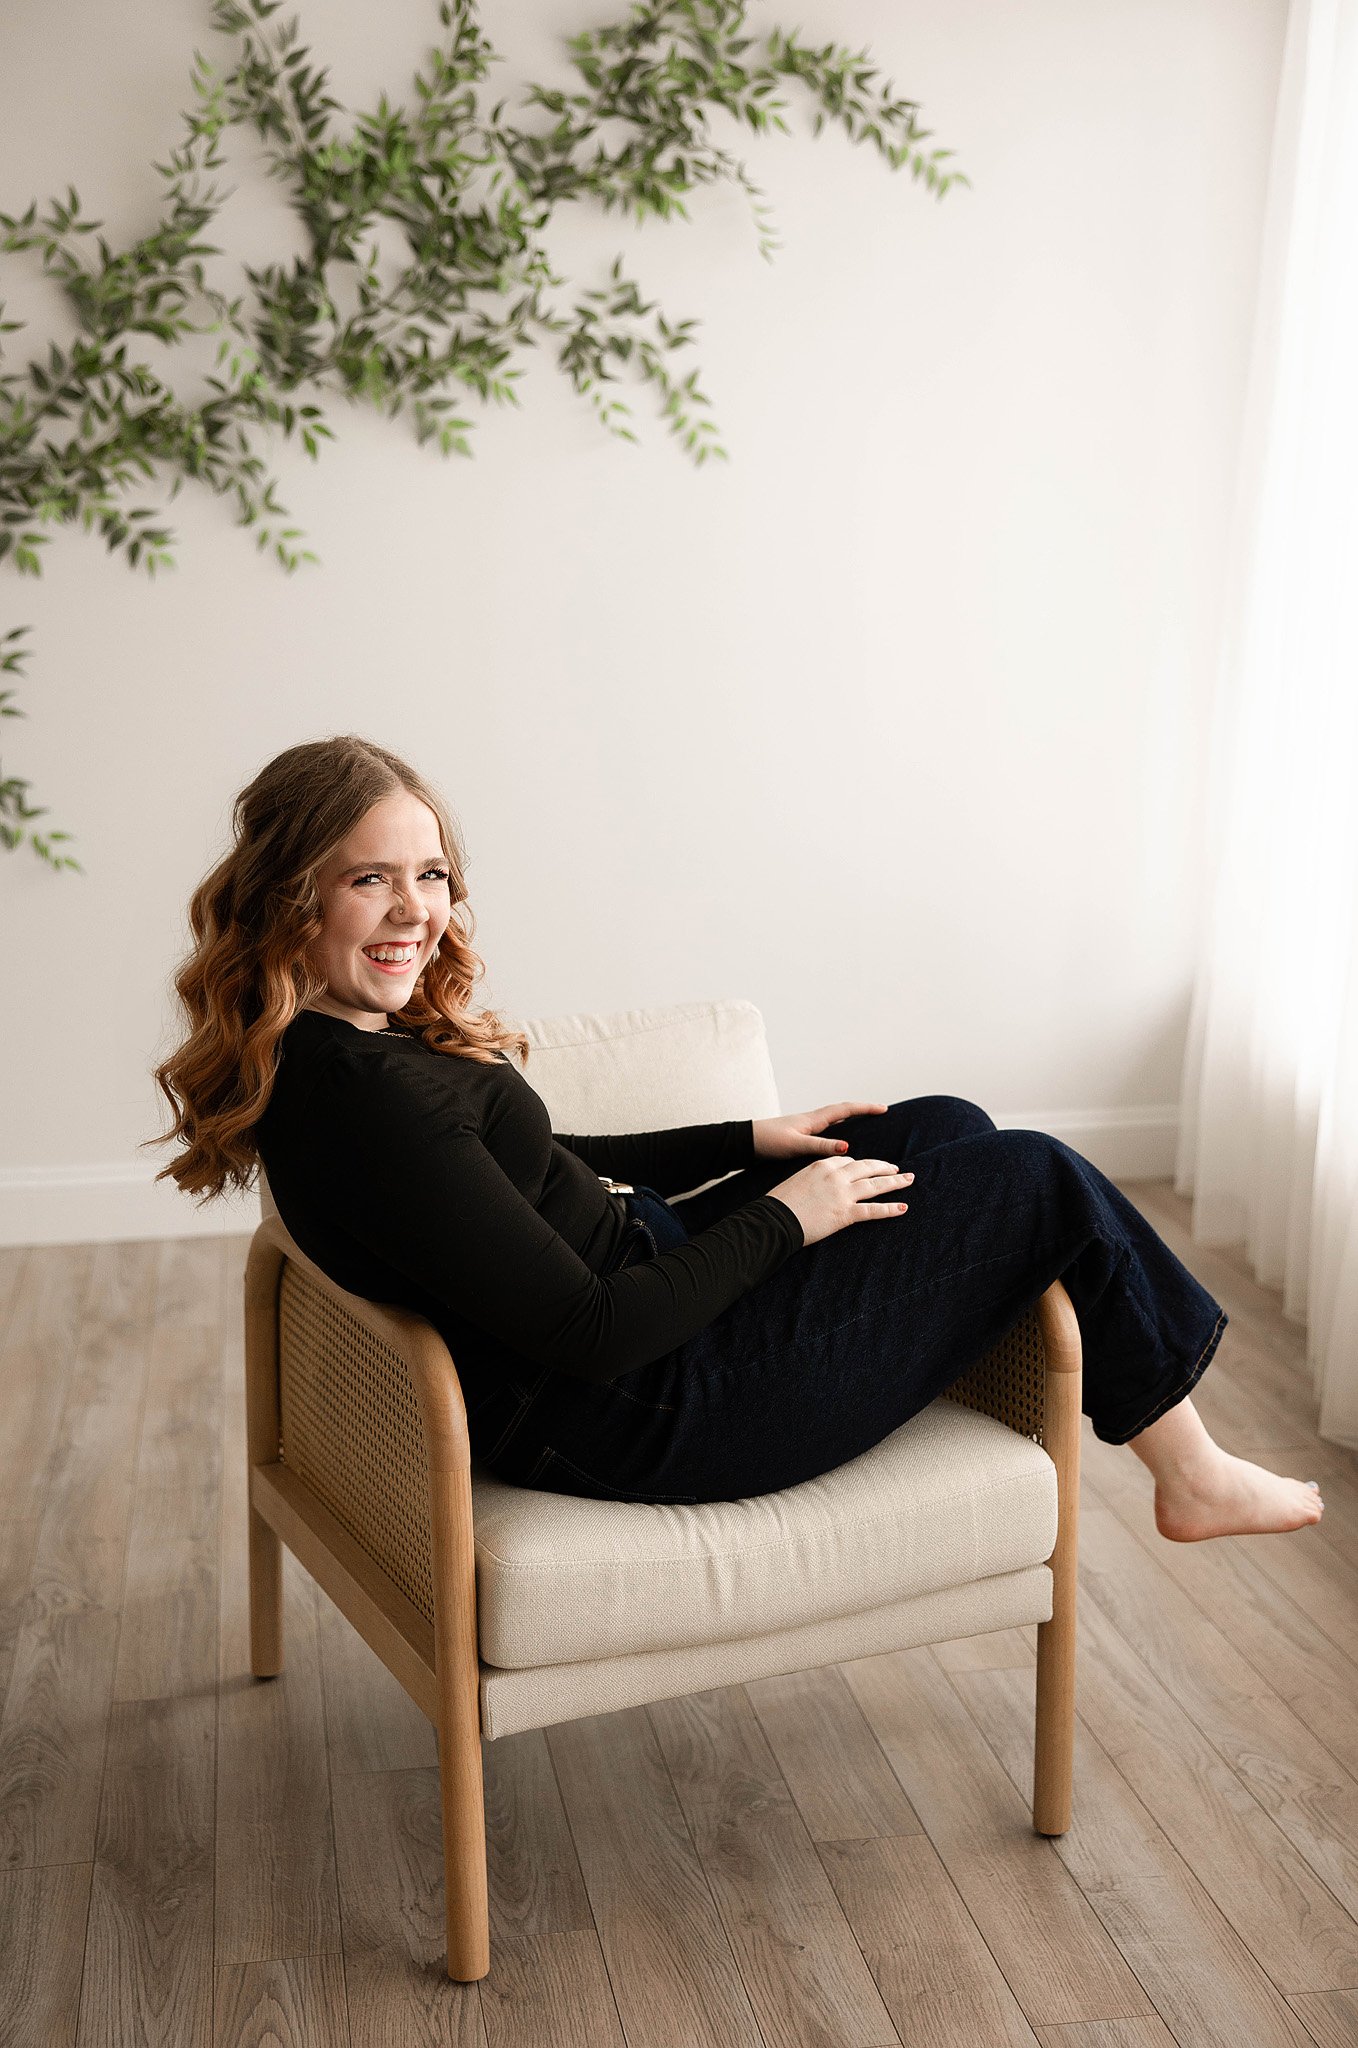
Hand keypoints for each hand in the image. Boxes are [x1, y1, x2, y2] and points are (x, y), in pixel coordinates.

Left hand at [751, 1101, 889, 1160]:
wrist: (747, 1142)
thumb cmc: (768, 1141)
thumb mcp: (796, 1145)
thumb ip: (821, 1146)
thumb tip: (847, 1146)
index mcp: (813, 1119)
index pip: (845, 1109)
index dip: (865, 1108)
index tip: (883, 1108)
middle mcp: (812, 1120)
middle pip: (843, 1110)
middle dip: (862, 1110)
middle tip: (880, 1111)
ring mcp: (806, 1126)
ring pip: (834, 1118)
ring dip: (851, 1117)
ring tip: (867, 1122)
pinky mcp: (800, 1134)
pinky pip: (826, 1128)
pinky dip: (838, 1128)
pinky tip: (840, 1137)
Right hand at [766, 1155, 912, 1247]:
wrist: (774, 1219)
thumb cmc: (780, 1203)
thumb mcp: (796, 1181)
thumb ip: (813, 1179)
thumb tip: (820, 1186)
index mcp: (822, 1165)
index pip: (848, 1160)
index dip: (862, 1164)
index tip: (870, 1167)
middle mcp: (835, 1175)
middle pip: (867, 1167)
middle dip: (885, 1167)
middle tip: (897, 1169)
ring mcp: (842, 1193)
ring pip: (875, 1185)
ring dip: (895, 1182)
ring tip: (909, 1180)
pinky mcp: (845, 1213)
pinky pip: (873, 1210)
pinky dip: (890, 1209)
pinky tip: (903, 1208)